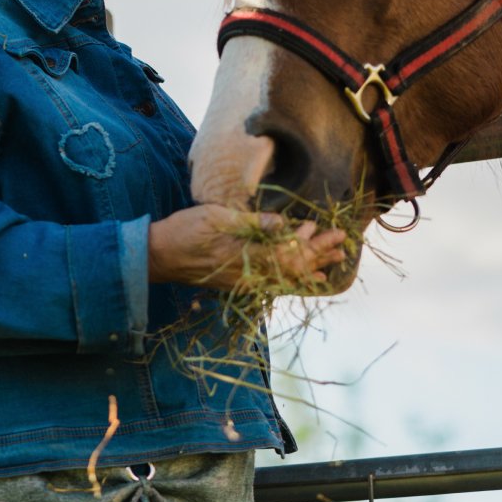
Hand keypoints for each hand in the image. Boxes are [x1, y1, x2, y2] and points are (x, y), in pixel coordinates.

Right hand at [147, 204, 348, 294]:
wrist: (158, 257)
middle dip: (318, 255)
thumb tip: (283, 224)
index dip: (309, 243)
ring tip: (332, 263)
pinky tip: (301, 276)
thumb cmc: (185, 232)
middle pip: (292, 268)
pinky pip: (272, 283)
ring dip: (309, 268)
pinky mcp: (237, 282)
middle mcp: (249, 275)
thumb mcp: (216, 218)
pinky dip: (291, 278)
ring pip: (285, 278)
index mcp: (246, 257)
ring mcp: (243, 281)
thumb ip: (251, 223)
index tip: (323, 228)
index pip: (288, 253)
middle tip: (342, 244)